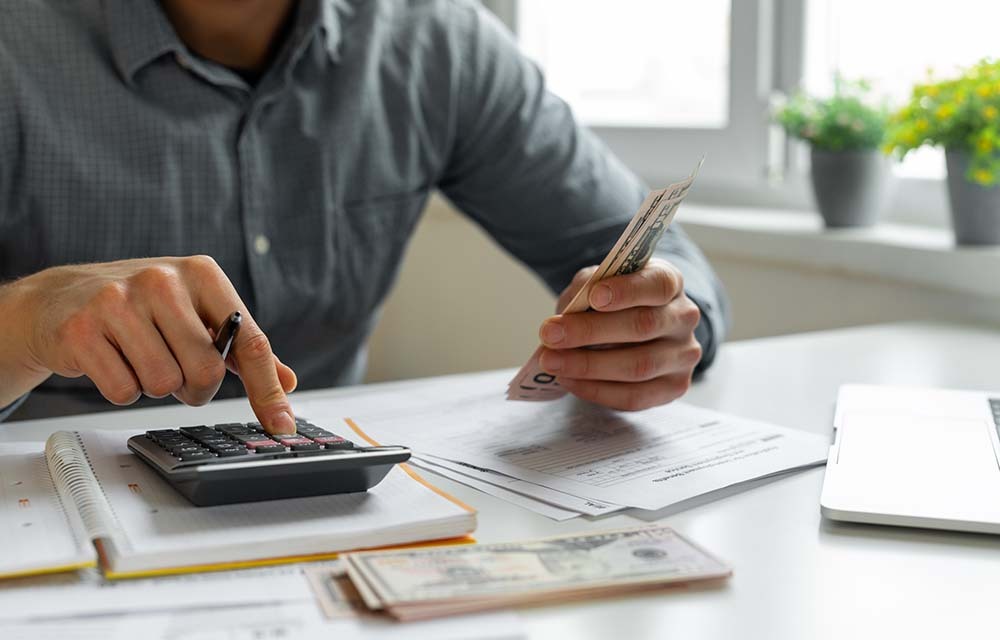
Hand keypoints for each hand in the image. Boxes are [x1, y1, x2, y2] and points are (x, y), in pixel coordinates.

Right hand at [0, 257, 297, 432]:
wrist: (60, 297)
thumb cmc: (142, 307)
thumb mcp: (197, 312)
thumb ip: (243, 347)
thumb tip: (287, 381)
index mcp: (202, 274)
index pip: (249, 342)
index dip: (267, 390)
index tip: (282, 426)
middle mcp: (162, 280)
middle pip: (206, 371)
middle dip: (195, 386)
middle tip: (176, 370)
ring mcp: (119, 302)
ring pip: (164, 384)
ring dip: (156, 386)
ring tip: (140, 358)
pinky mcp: (82, 329)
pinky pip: (123, 390)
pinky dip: (123, 389)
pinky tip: (113, 361)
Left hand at [537, 258, 701, 410]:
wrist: (633, 329)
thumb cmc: (613, 302)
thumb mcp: (598, 283)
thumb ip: (586, 289)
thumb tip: (567, 315)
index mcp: (669, 282)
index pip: (657, 284)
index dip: (627, 291)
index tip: (594, 297)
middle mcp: (684, 317)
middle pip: (643, 325)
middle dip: (590, 331)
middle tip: (550, 334)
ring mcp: (684, 355)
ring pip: (639, 366)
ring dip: (588, 366)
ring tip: (551, 362)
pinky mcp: (674, 387)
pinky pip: (635, 396)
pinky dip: (596, 390)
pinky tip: (569, 380)